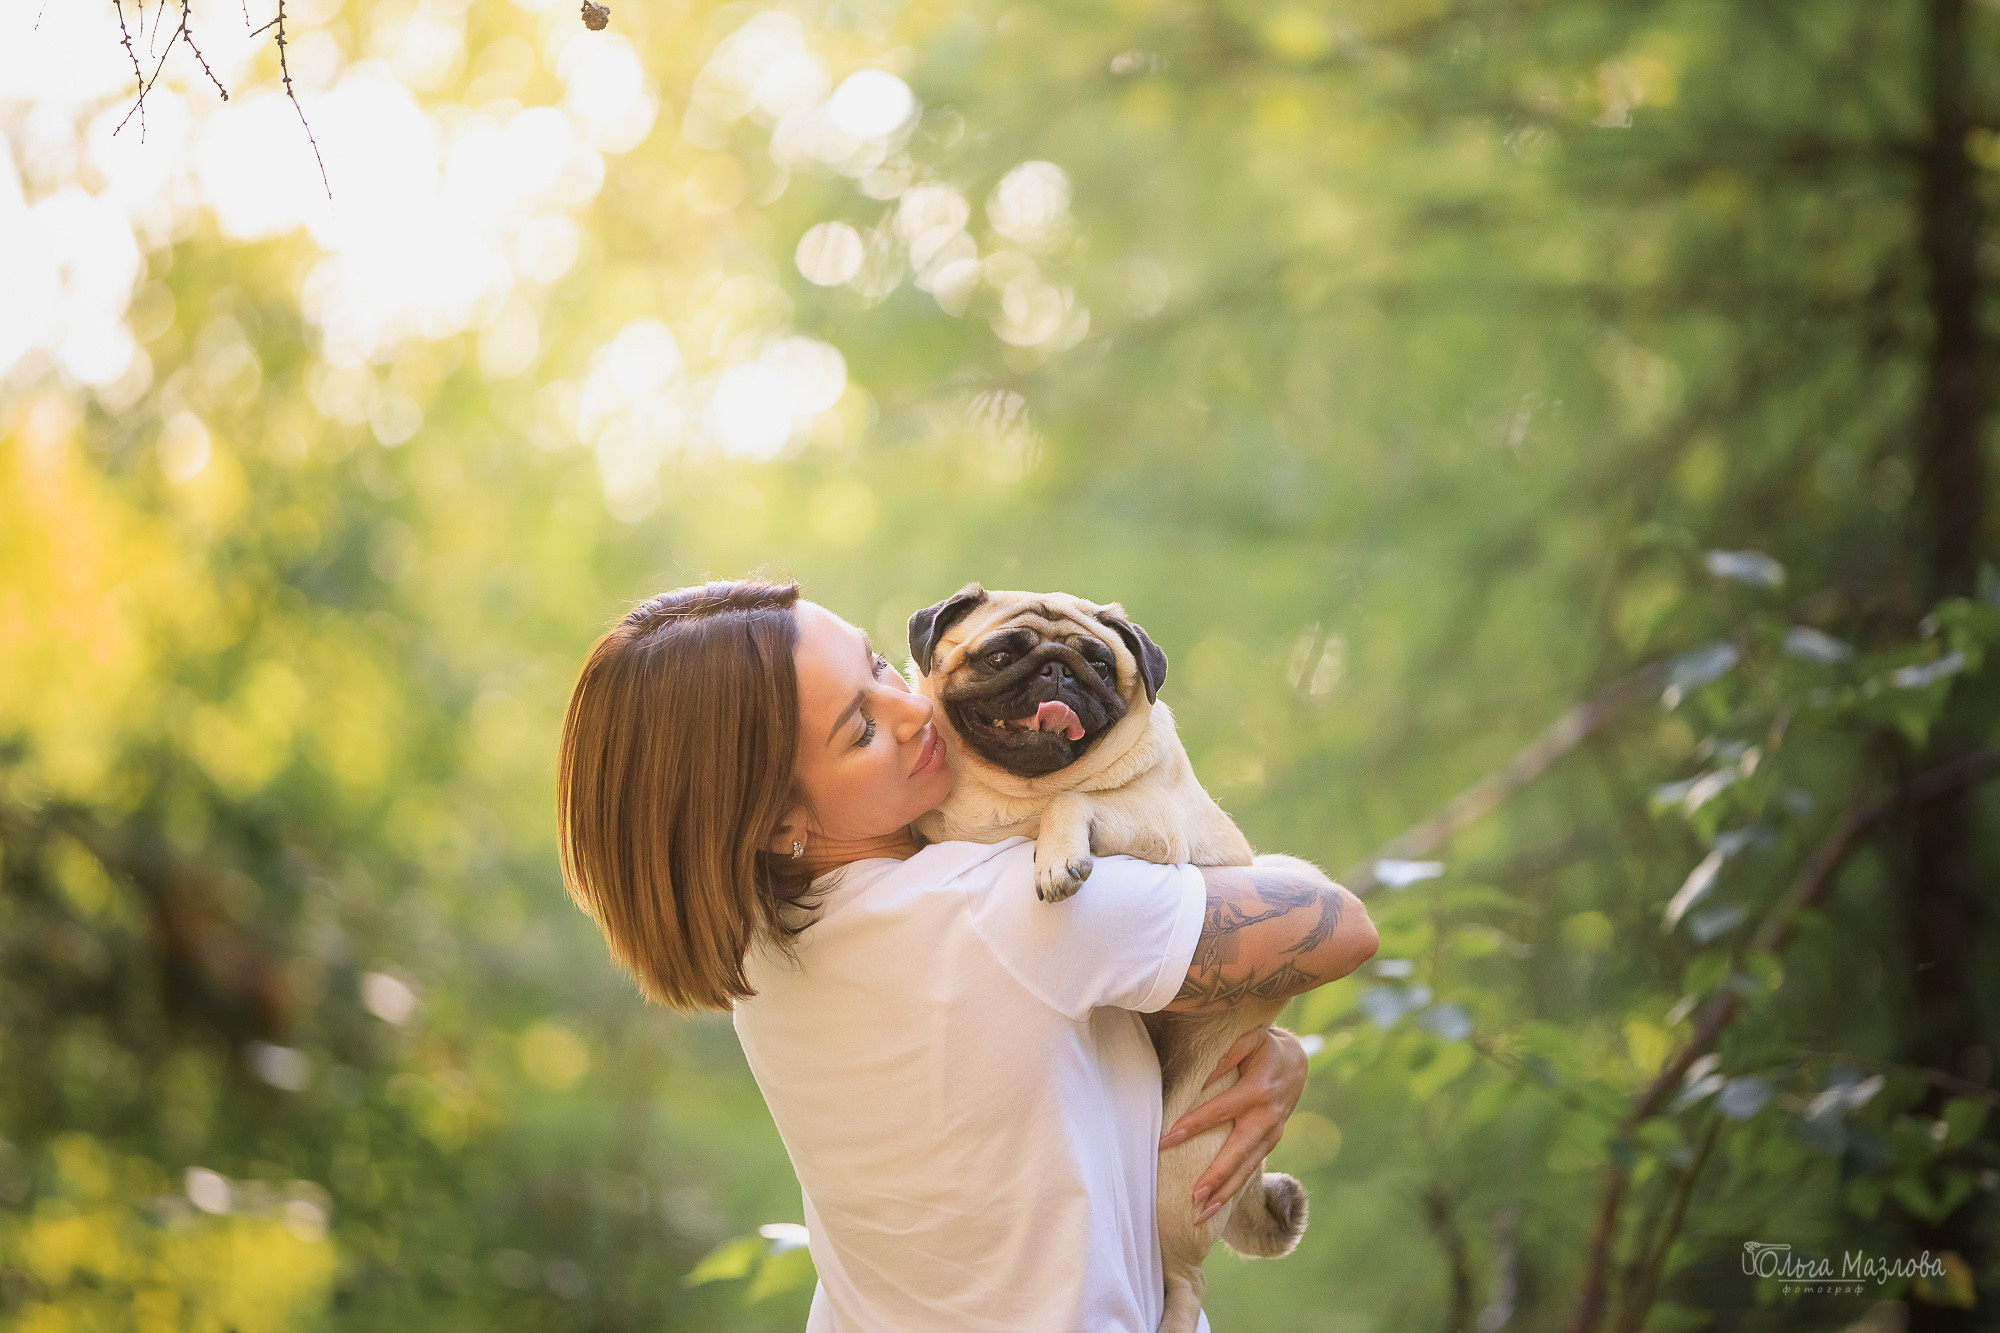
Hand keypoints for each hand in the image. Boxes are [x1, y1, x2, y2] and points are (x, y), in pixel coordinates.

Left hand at [1158, 1026, 1308, 1224]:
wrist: (1296, 1060)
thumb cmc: (1263, 1047)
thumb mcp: (1248, 1039)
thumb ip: (1226, 1055)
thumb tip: (1203, 1078)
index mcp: (1258, 1090)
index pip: (1218, 1111)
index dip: (1192, 1126)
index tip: (1165, 1140)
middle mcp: (1267, 1117)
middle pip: (1238, 1152)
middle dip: (1216, 1176)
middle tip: (1194, 1197)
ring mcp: (1272, 1133)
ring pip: (1248, 1168)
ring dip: (1226, 1192)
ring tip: (1203, 1213)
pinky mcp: (1272, 1141)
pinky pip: (1252, 1168)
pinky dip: (1236, 1187)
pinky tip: (1218, 1205)